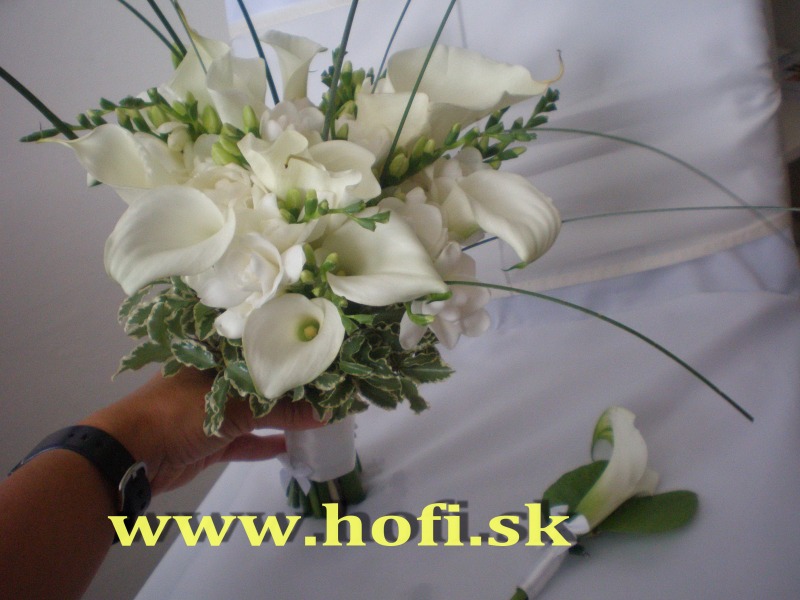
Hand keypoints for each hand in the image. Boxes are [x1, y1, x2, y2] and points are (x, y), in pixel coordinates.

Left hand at [81, 368, 323, 494]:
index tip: (326, 352)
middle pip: (262, 379)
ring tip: (320, 414)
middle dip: (292, 385)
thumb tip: (328, 411)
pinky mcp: (211, 439)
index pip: (261, 343)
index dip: (292, 348)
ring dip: (283, 415)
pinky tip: (292, 445)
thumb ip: (282, 410)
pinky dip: (267, 443)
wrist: (129, 455)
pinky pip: (246, 440)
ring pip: (256, 410)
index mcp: (216, 353)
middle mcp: (217, 376)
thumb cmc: (178, 413)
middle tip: (332, 386)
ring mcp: (213, 408)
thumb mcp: (233, 407)